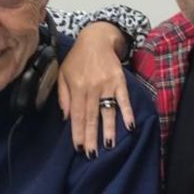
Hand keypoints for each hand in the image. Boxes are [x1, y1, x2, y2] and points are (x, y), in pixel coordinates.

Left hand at [57, 21, 134, 156]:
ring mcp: (107, 84)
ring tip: (109, 146)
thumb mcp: (63, 73)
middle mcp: (92, 87)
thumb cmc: (77, 58)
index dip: (78, 132)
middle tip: (92, 154)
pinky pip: (124, 99)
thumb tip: (67, 118)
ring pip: (107, 110)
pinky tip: (130, 126)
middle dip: (92, 137)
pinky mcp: (120, 81)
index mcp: (76, 87)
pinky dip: (128, 112)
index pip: (77, 114)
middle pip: (92, 116)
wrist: (96, 38)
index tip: (78, 147)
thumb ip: (63, 96)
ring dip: (109, 129)